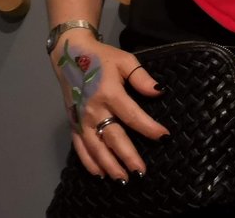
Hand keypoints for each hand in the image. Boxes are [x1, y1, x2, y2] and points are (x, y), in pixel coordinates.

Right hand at [51, 33, 167, 180]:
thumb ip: (141, 77)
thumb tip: (159, 91)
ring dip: (108, 164)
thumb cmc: (103, 58)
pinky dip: (89, 162)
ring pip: (95, 147)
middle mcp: (94, 110)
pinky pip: (80, 147)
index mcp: (109, 93)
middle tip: (140, 172)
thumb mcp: (125, 61)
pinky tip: (99, 174)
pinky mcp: (72, 124)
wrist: (70, 56)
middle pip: (112, 137)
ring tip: (122, 178)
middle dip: (127, 156)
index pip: (132, 115)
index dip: (148, 127)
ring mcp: (81, 119)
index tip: (164, 136)